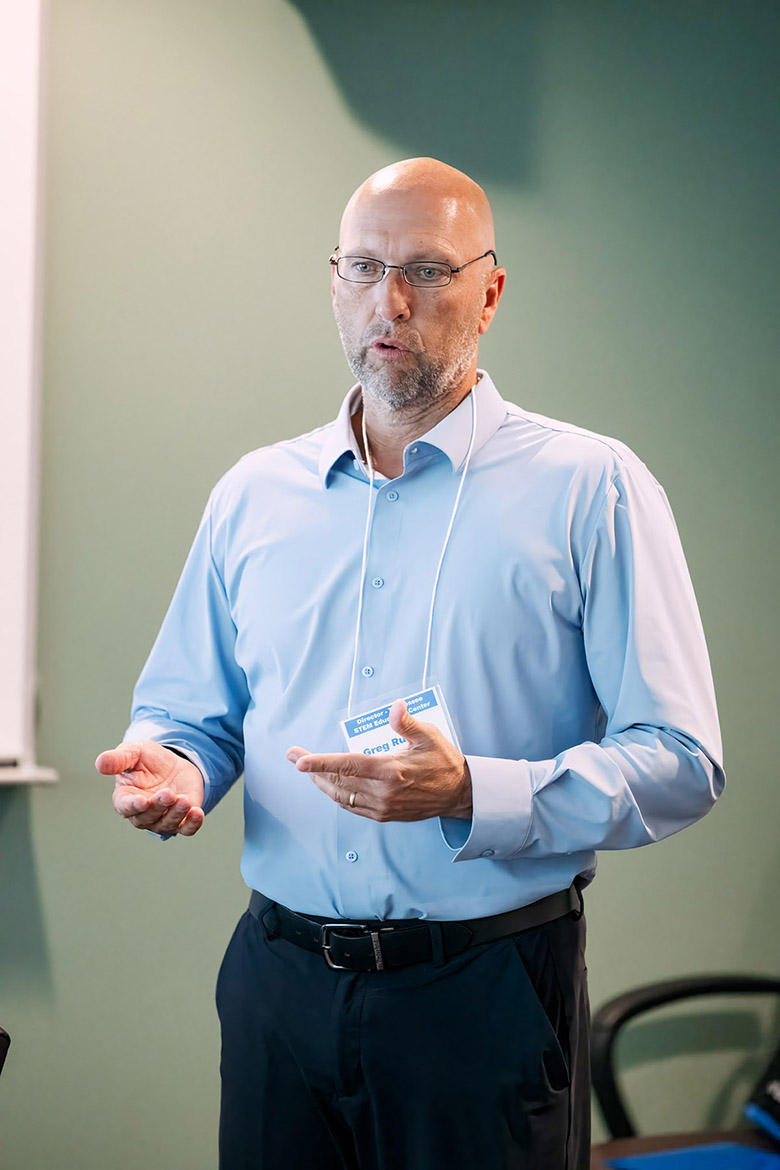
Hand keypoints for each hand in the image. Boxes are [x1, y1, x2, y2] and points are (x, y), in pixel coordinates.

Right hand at [95, 740, 204, 835]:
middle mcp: (143, 813)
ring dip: (176, 814)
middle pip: (148, 817)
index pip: (125, 807)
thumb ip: (118, 759)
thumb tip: (99, 763)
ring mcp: (163, 819)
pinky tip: (197, 813)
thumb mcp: (133, 752)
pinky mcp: (183, 819)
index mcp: (125, 798)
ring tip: (184, 801)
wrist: (172, 764)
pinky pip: (187, 828)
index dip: (132, 805)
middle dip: (159, 806)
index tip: (141, 800)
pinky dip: (192, 824)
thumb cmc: (147, 760)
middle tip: (168, 793)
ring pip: (167, 824)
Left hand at [287, 700, 471, 822]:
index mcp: (392, 771)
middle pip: (338, 781)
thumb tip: (394, 708)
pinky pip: (352, 806)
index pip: (348, 765)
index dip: (322, 762)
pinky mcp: (384, 815)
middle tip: (296, 757)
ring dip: (322, 783)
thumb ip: (407, 723)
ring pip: (342, 796)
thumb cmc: (443, 762)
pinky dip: (337, 795)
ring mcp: (383, 807)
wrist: (458, 794)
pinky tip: (330, 785)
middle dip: (313, 770)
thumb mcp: (429, 736)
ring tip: (308, 769)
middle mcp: (383, 792)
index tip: (300, 760)